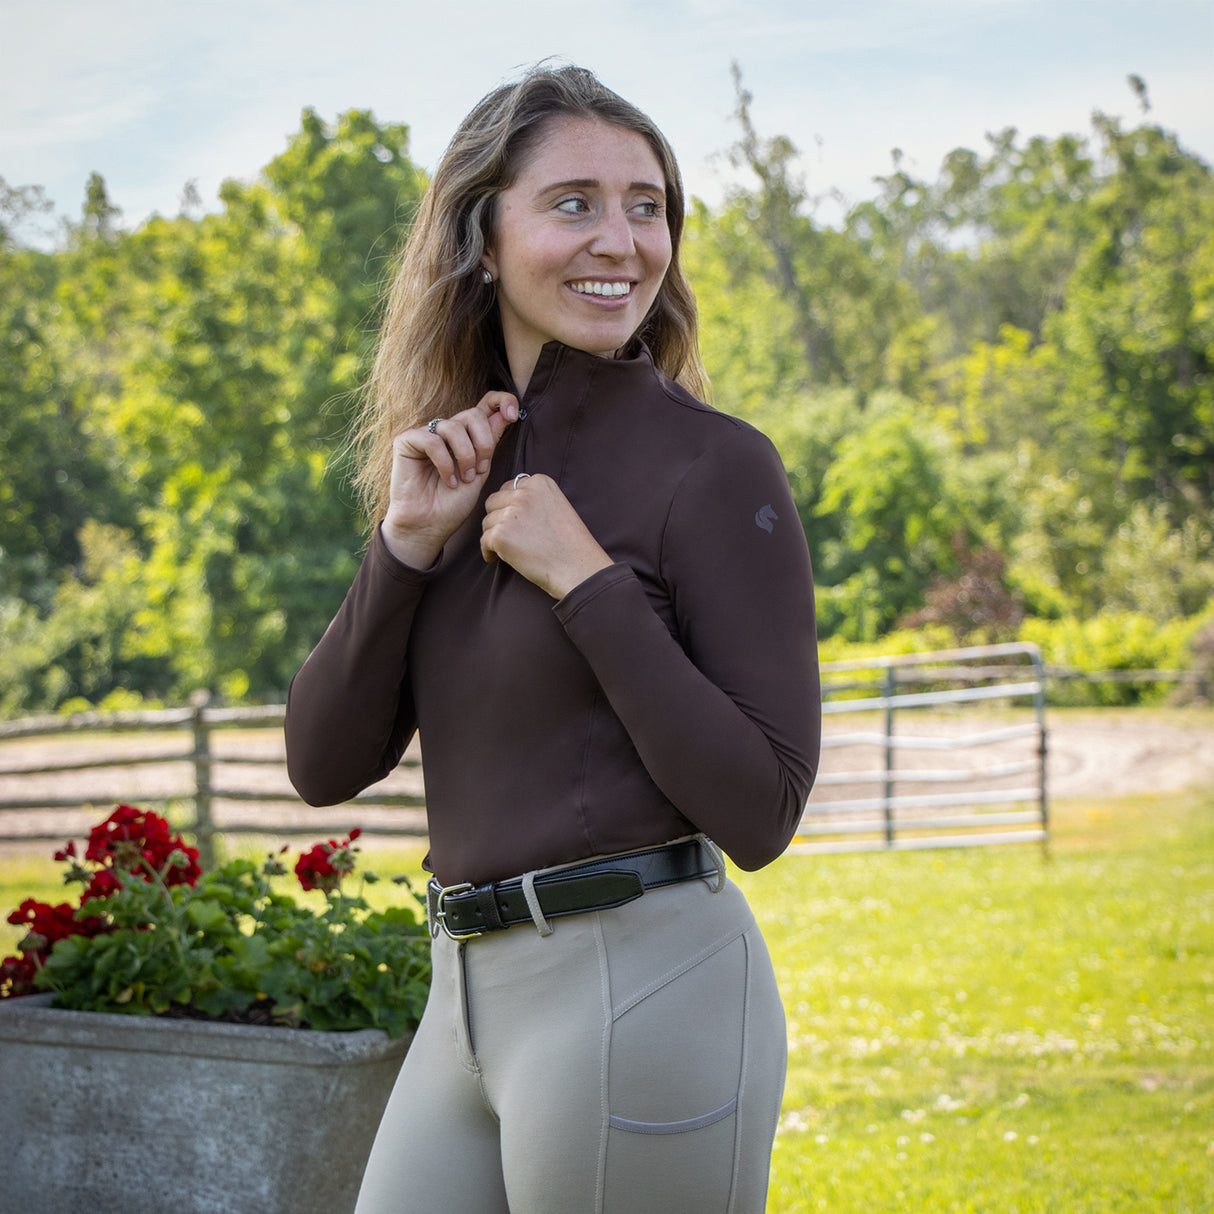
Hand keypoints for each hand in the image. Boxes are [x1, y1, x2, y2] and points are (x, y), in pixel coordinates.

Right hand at [381, 392, 518, 567]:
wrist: (429, 527)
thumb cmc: (453, 504)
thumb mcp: (481, 472)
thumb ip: (490, 443)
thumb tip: (505, 413)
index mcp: (465, 435)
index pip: (485, 404)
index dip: (501, 401)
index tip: (513, 415)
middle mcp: (445, 430)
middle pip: (473, 414)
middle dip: (483, 443)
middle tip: (480, 470)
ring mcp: (425, 433)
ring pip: (453, 426)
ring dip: (465, 456)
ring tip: (463, 479)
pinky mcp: (406, 441)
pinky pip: (432, 440)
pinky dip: (445, 462)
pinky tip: (448, 480)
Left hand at [480, 474, 612, 599]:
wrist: (577, 568)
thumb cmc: (570, 544)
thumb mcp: (557, 507)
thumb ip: (534, 499)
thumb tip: (506, 503)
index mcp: (539, 482)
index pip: (508, 488)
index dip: (509, 507)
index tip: (517, 523)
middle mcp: (524, 493)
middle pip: (493, 502)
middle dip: (498, 519)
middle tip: (510, 537)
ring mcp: (511, 513)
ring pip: (487, 522)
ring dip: (494, 536)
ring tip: (509, 550)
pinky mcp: (501, 534)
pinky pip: (483, 541)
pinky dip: (488, 551)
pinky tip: (497, 558)